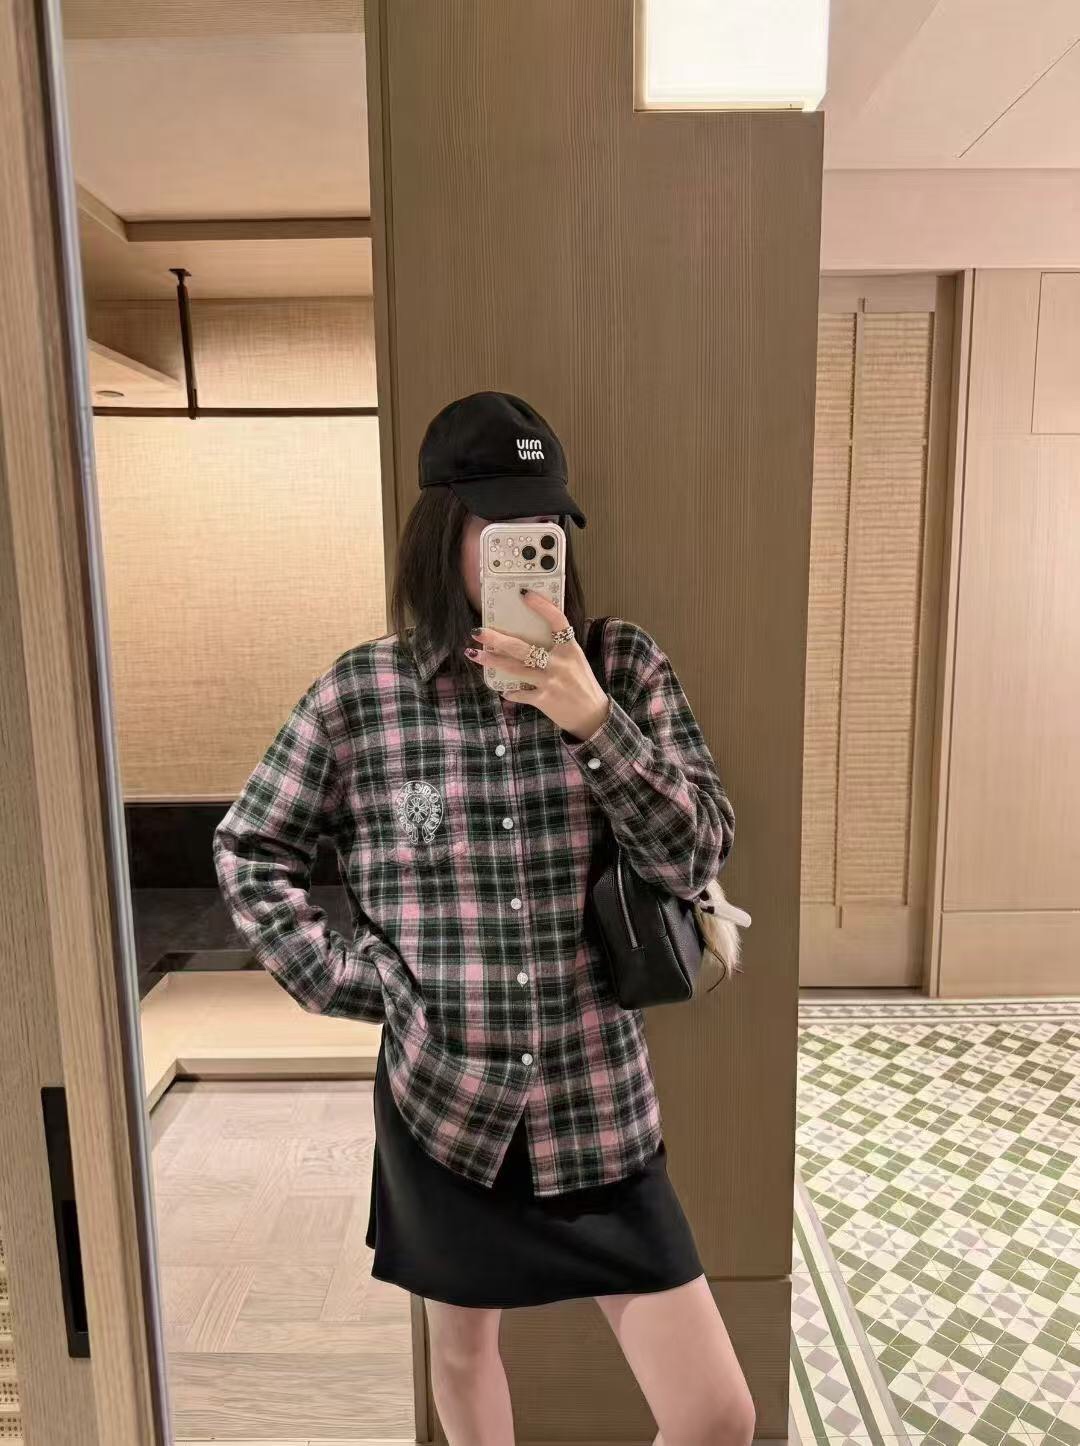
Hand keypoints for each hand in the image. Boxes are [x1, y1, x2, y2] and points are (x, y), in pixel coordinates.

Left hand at [464, 591, 610, 739]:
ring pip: (515, 668)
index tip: (524, 594)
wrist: (592, 715)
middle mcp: (559, 663)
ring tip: (475, 654)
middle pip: (522, 647)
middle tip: (477, 631)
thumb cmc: (582, 684)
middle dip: (497, 639)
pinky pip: (520, 693)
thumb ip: (558, 648)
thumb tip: (531, 634)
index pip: (557, 621)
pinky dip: (510, 692)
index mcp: (570, 649)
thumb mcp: (576, 660)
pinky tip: (503, 689)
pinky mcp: (544, 699)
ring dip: (493, 661)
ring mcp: (550, 681)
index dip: (542, 606)